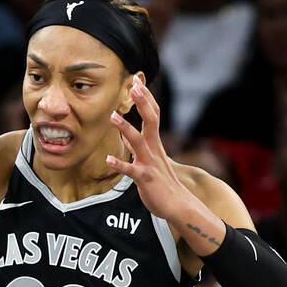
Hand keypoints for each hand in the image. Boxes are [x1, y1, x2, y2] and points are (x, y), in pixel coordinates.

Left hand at [105, 77, 198, 222]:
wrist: (178, 205)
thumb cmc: (162, 182)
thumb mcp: (151, 158)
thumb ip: (140, 144)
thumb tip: (124, 131)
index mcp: (155, 143)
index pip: (153, 115)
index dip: (146, 98)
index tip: (137, 80)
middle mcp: (154, 149)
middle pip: (151, 120)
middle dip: (142, 102)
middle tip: (133, 85)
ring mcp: (150, 163)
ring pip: (138, 142)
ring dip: (125, 128)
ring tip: (112, 116)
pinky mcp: (145, 179)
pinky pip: (131, 170)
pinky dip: (120, 164)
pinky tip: (108, 160)